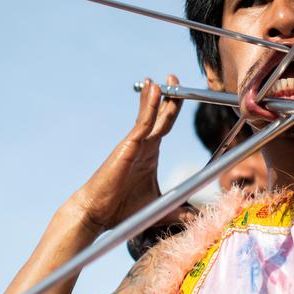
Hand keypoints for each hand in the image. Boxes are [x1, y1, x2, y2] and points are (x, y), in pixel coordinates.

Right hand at [67, 75, 184, 234]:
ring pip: (150, 114)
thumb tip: (196, 217)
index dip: (174, 108)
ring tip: (166, 77)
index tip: (184, 92)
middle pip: (160, 114)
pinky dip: (149, 106)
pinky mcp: (128, 147)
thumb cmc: (123, 209)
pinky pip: (142, 122)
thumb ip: (178, 210)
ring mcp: (135, 144)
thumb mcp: (158, 206)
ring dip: (158, 95)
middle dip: (170, 95)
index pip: (165, 124)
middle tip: (175, 76)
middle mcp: (144, 144)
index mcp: (150, 152)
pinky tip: (155, 90)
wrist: (97, 213)